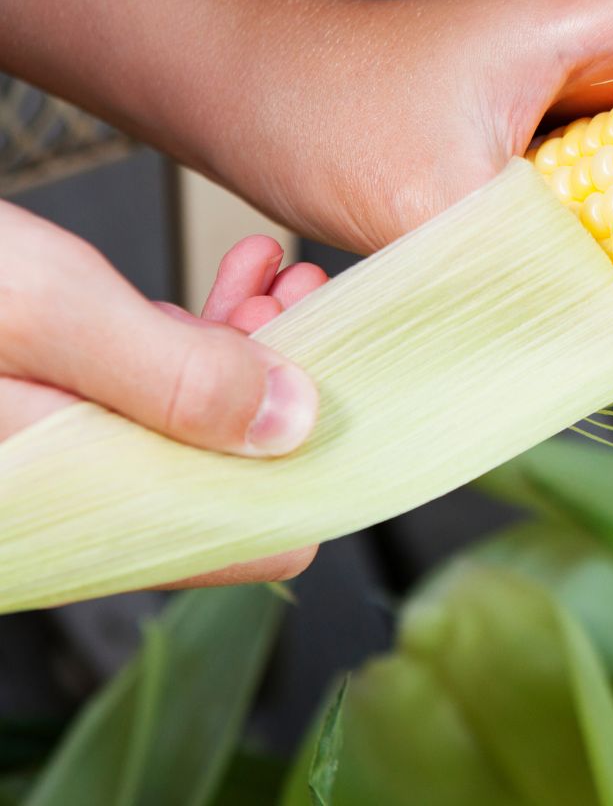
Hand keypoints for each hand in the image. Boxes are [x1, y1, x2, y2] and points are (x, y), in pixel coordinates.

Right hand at [0, 211, 325, 584]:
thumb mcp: (43, 313)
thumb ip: (169, 375)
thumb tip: (289, 423)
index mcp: (69, 505)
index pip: (229, 543)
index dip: (308, 477)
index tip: (358, 405)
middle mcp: (70, 491)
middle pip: (224, 468)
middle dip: (289, 387)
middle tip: (323, 308)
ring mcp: (65, 446)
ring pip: (196, 419)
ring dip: (255, 348)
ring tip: (284, 280)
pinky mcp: (54, 402)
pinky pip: (151, 385)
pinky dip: (199, 333)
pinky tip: (235, 280)